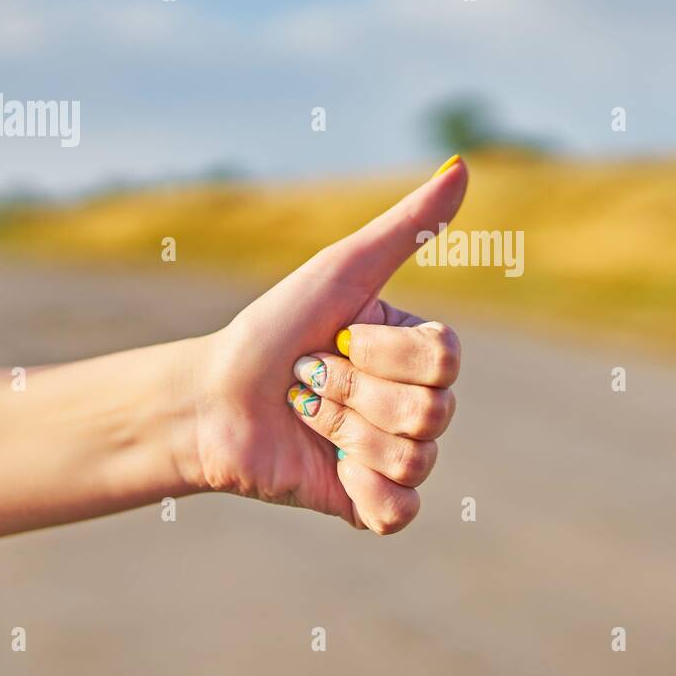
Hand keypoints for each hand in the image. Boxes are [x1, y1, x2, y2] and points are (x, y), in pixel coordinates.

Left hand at [188, 157, 467, 533]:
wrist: (211, 399)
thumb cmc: (274, 327)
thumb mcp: (342, 271)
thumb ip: (408, 226)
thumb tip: (464, 165)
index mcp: (418, 353)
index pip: (445, 360)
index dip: (384, 354)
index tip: (337, 338)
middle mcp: (417, 404)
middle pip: (430, 411)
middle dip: (352, 392)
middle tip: (310, 381)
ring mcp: (397, 457)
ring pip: (413, 457)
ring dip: (342, 431)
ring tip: (306, 416)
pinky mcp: (372, 506)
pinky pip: (400, 510)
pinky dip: (363, 491)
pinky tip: (331, 469)